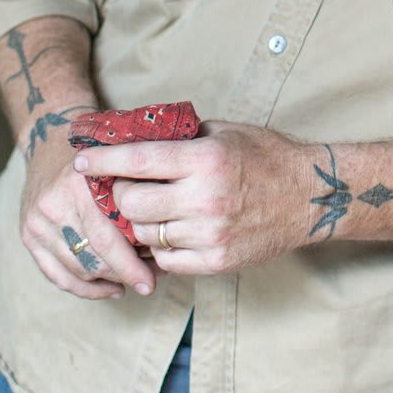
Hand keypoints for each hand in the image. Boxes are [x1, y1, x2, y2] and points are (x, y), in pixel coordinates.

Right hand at [20, 133, 156, 300]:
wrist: (48, 140)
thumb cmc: (97, 152)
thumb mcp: (119, 159)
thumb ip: (140, 186)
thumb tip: (171, 229)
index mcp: (77, 185)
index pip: (106, 238)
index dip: (132, 265)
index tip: (155, 278)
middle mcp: (53, 205)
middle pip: (92, 259)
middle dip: (124, 276)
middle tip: (150, 282)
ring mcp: (36, 222)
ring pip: (76, 270)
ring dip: (107, 283)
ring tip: (132, 282)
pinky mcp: (28, 235)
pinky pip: (56, 275)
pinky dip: (84, 288)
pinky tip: (109, 289)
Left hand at [72, 121, 307, 276]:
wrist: (310, 197)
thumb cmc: (266, 157)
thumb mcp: (224, 132)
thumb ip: (180, 138)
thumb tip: (131, 138)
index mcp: (205, 160)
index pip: (137, 160)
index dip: (102, 160)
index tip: (82, 161)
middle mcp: (205, 198)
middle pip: (131, 205)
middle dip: (121, 196)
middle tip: (125, 189)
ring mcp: (210, 234)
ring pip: (145, 235)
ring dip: (140, 224)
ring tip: (150, 211)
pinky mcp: (216, 261)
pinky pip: (166, 260)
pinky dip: (161, 247)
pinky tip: (171, 232)